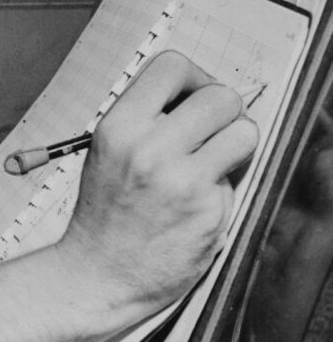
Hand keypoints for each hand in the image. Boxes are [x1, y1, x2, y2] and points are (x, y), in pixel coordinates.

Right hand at [59, 50, 258, 314]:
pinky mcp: (208, 212)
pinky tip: (194, 206)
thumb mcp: (106, 153)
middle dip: (223, 113)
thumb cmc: (104, 214)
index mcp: (117, 128)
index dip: (194, 77)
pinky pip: (237, 180)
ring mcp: (181, 181)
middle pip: (220, 97)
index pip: (172, 66)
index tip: (194, 97)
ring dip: (234, 146)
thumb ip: (146, 120)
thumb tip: (201, 95)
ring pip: (244, 133)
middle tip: (209, 135)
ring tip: (209, 165)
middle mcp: (148, 149)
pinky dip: (222, 190)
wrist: (97, 275)